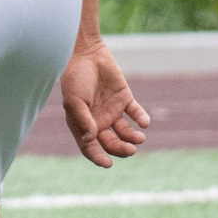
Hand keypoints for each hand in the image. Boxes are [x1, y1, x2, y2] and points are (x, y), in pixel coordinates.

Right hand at [58, 37, 148, 167]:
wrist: (86, 54)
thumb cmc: (75, 76)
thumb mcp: (74, 99)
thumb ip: (83, 119)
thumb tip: (92, 139)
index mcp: (82, 123)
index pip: (89, 146)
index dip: (97, 157)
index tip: (108, 164)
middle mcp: (97, 120)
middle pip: (110, 142)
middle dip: (120, 149)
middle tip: (130, 150)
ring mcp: (112, 110)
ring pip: (125, 132)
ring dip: (133, 138)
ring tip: (138, 138)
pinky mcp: (124, 99)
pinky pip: (136, 114)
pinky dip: (141, 119)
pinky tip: (143, 123)